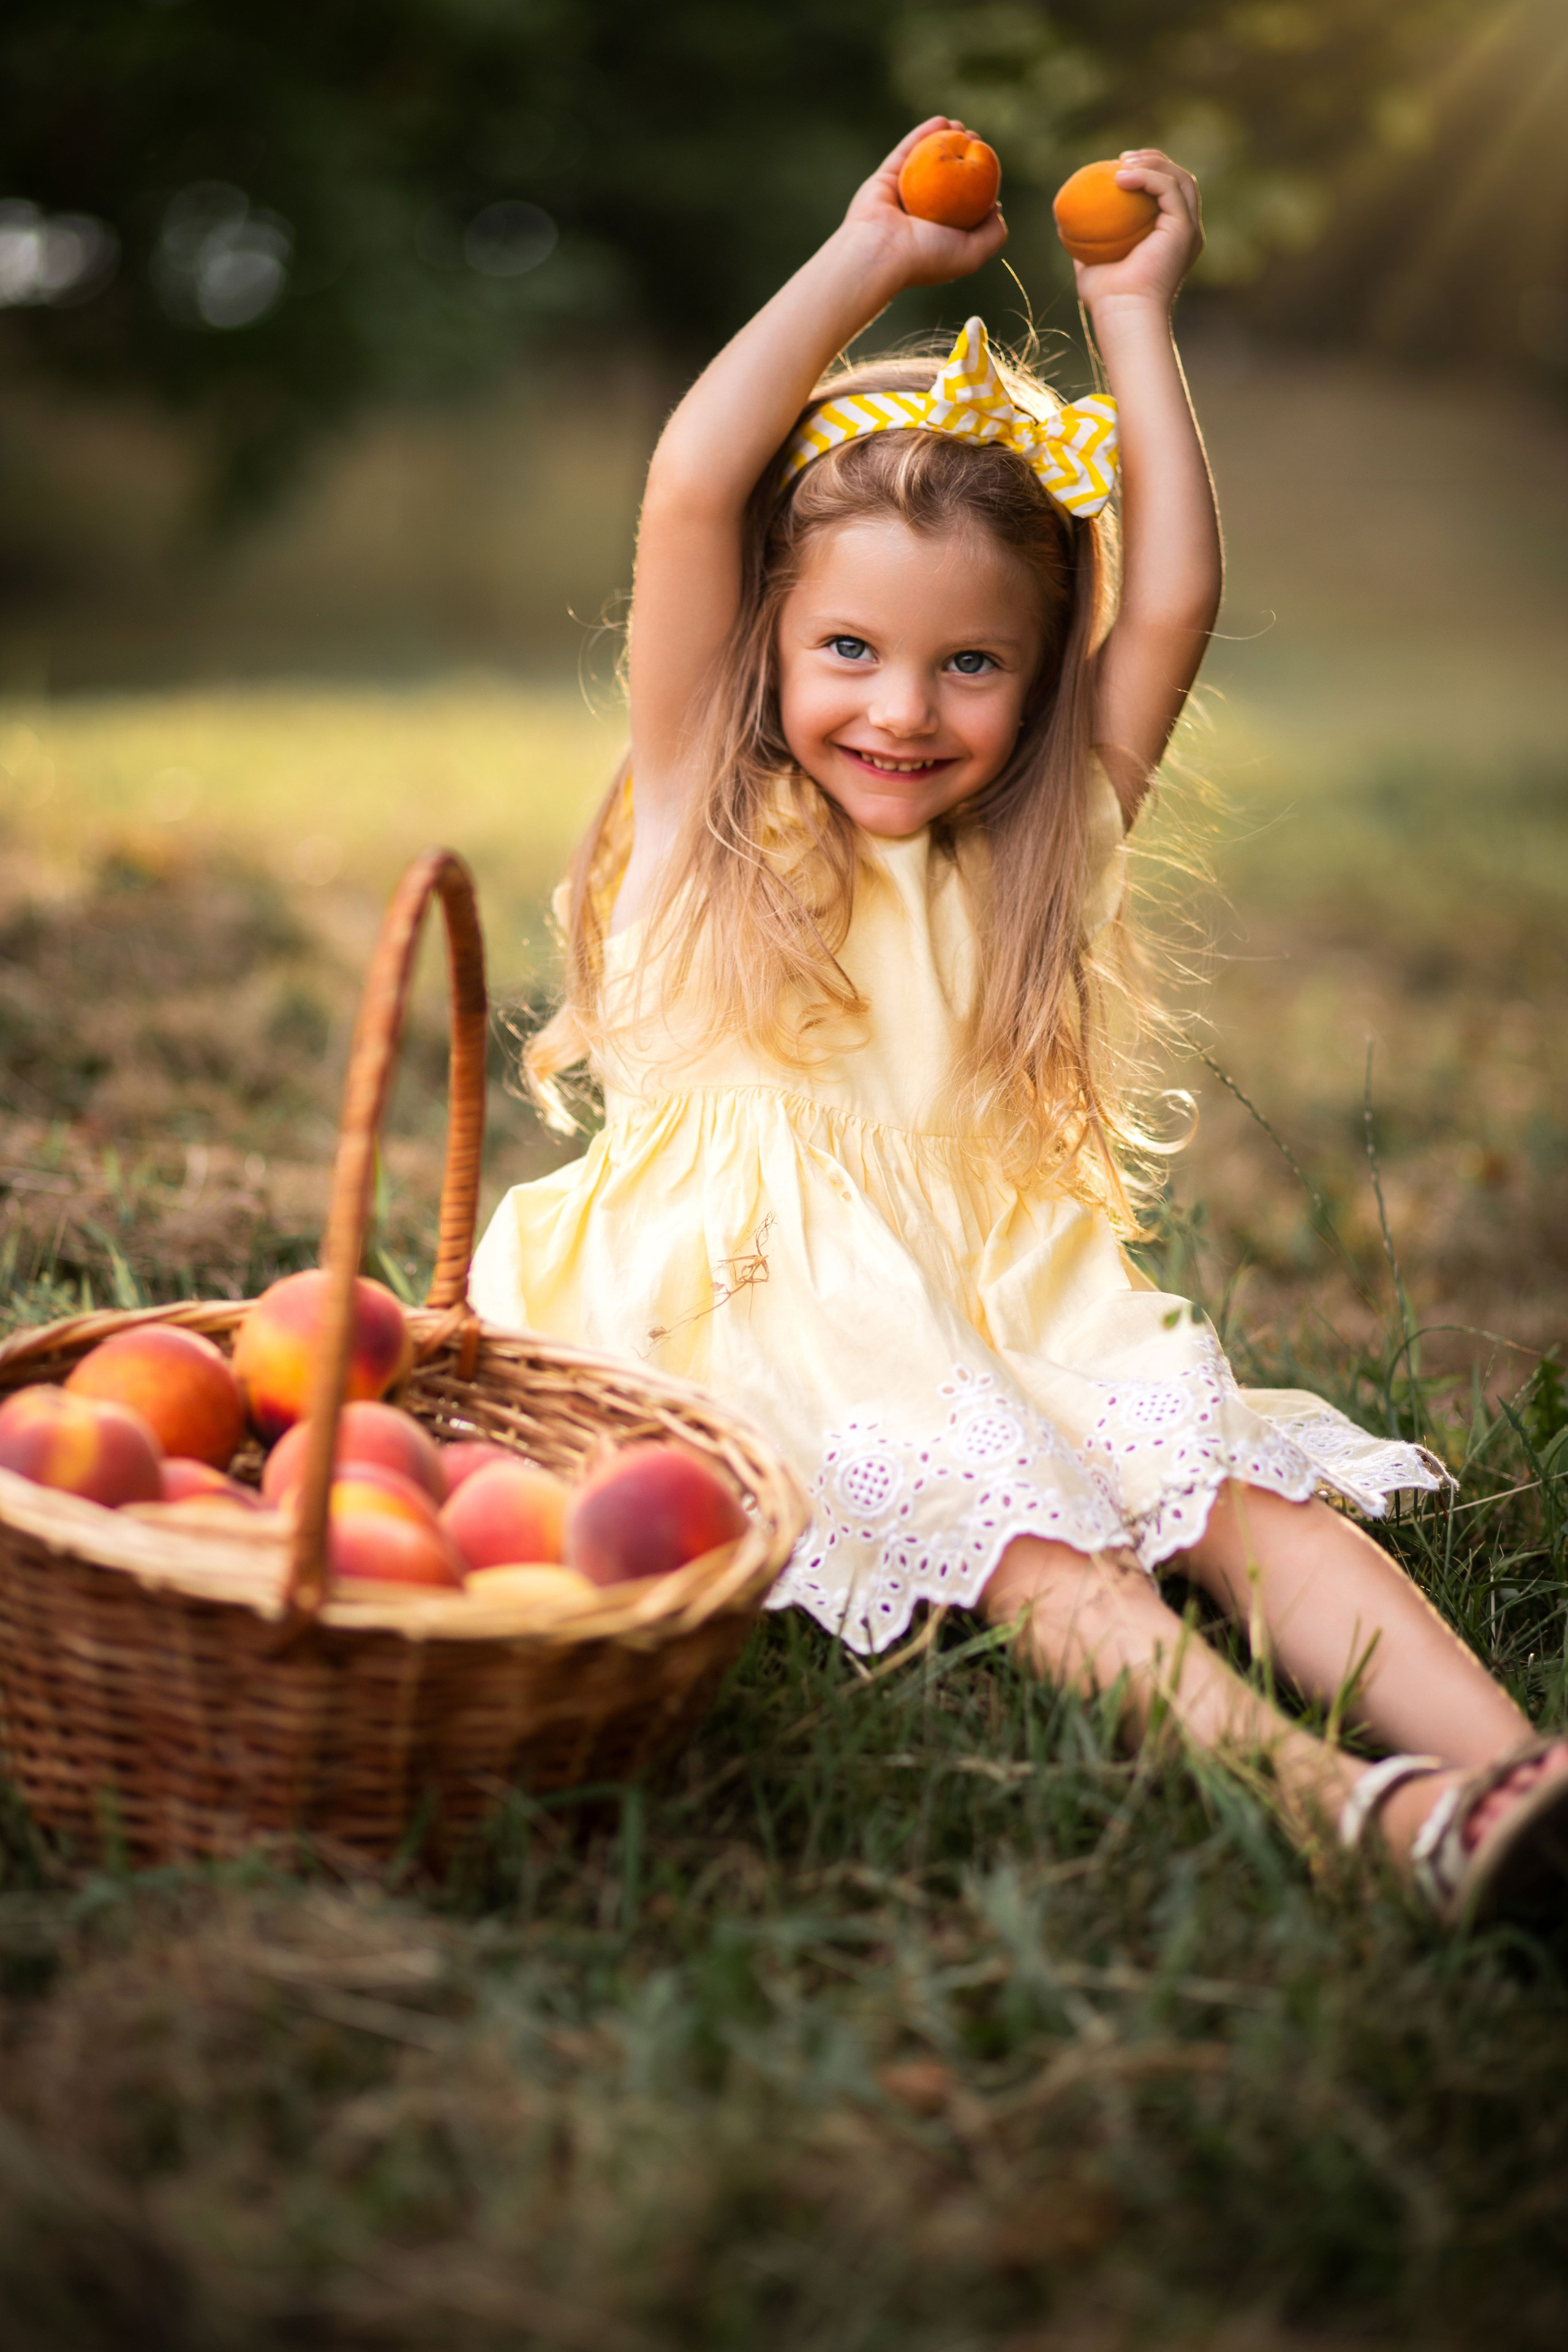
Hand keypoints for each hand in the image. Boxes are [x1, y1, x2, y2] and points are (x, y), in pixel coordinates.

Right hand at [842, 117, 1007, 293]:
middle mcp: (919, 216)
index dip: (978, 181)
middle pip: (946, 177)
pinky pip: (905, 153)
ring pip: (925, 163)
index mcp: (937, 234)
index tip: (989, 164)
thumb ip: (992, 235)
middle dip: (963, 154)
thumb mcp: (973, 254)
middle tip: (976, 139)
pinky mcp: (884, 181)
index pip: (962, 203)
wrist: (881, 253)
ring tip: (961, 126)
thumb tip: (997, 208)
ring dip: (944, 140)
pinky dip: (922, 135)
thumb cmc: (927, 256)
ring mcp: (900, 197)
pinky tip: (941, 121)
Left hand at [1072, 150, 1202, 310]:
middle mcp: (1185, 232)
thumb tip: (1067, 223)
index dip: (1148, 172)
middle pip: (1179, 180)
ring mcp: (1188, 230)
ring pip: (1179, 179)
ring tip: (1121, 163)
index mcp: (1170, 238)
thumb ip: (1089, 241)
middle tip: (1122, 159)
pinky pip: (1168, 189)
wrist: (1122, 313)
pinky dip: (1146, 177)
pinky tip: (1119, 178)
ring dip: (1152, 162)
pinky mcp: (1185, 229)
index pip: (1167, 193)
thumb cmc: (1106, 298)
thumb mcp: (1091, 263)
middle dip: (1154, 160)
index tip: (1118, 168)